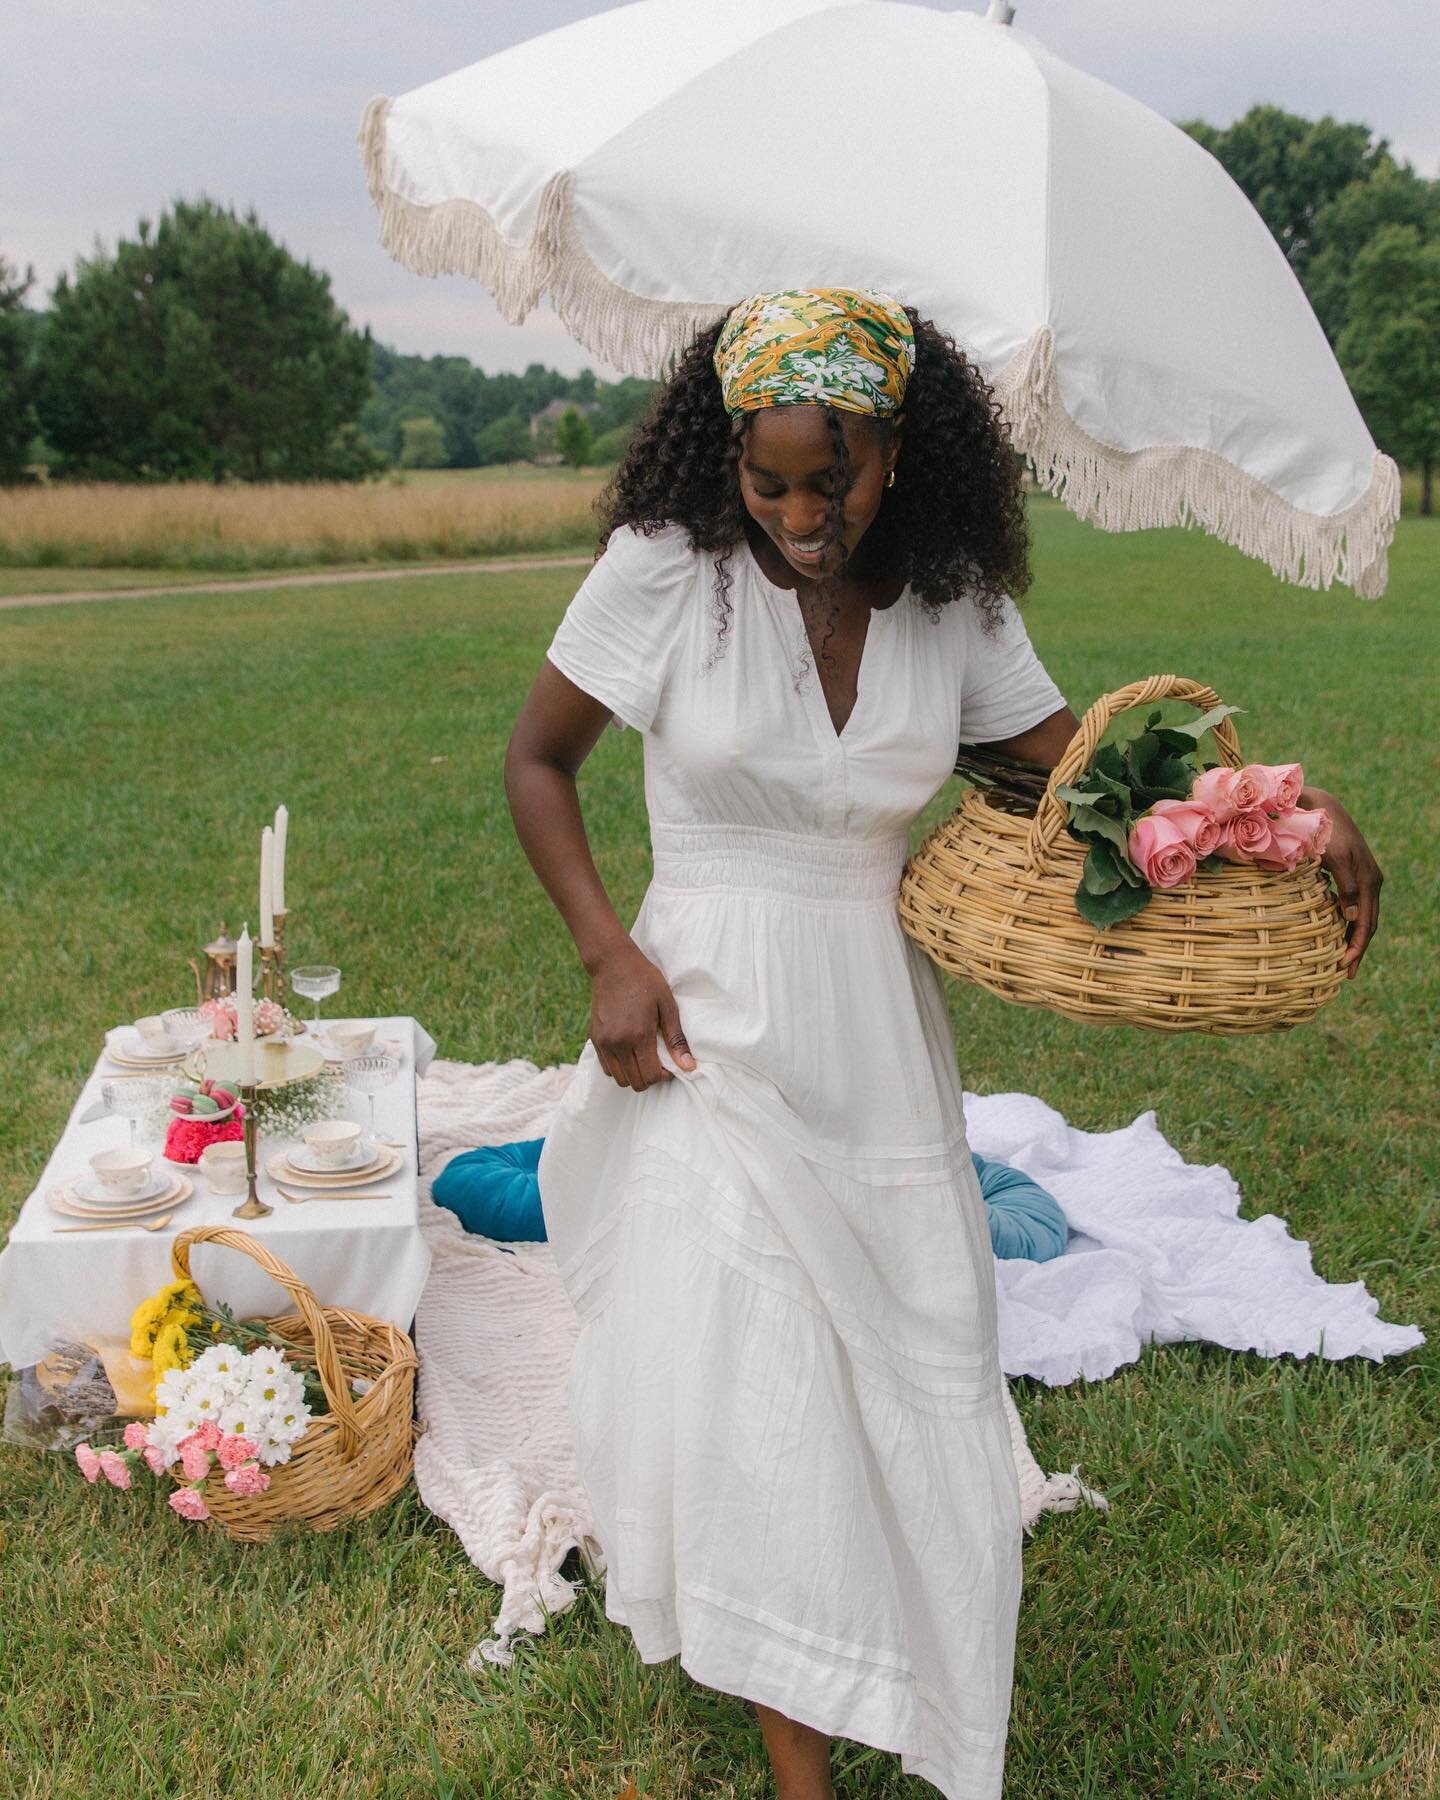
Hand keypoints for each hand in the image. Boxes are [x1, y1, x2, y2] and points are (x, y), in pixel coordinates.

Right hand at [588, 941, 696, 1089]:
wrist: (614, 964)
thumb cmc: (645, 981)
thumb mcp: (668, 1006)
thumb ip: (676, 1039)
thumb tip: (689, 1067)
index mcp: (639, 1035)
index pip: (650, 1076)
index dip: (663, 1076)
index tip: (669, 1065)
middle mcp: (618, 1043)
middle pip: (635, 1082)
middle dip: (650, 1078)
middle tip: (658, 1063)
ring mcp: (604, 1042)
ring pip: (619, 1079)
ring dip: (634, 1075)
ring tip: (643, 1058)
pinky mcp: (595, 1038)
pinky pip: (606, 1067)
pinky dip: (619, 1068)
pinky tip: (629, 1053)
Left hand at [1303, 786, 1381, 977]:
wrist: (1322, 807)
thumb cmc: (1326, 831)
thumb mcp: (1335, 858)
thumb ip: (1346, 887)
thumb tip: (1352, 917)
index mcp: (1369, 881)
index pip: (1366, 923)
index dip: (1356, 946)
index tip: (1344, 967)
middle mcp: (1370, 882)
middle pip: (1367, 924)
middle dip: (1356, 949)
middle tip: (1344, 974)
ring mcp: (1362, 879)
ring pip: (1361, 917)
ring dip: (1352, 939)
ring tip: (1341, 961)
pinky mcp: (1351, 876)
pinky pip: (1352, 906)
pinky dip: (1346, 924)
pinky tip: (1336, 935)